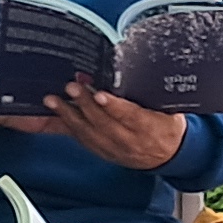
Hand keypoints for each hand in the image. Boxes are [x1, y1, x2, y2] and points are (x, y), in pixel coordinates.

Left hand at [49, 80, 188, 170]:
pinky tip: (51, 117)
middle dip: (85, 104)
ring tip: (53, 101)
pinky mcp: (102, 152)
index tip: (100, 95)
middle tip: (72, 87)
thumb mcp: (168, 107)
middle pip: (104, 123)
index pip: (130, 116)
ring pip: (88, 133)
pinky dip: (65, 127)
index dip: (114, 106)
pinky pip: (81, 139)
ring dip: (68, 115)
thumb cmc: (167, 125)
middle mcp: (129, 140)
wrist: (170, 155)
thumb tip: (136, 67)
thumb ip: (151, 92)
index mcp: (149, 127)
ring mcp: (114, 148)